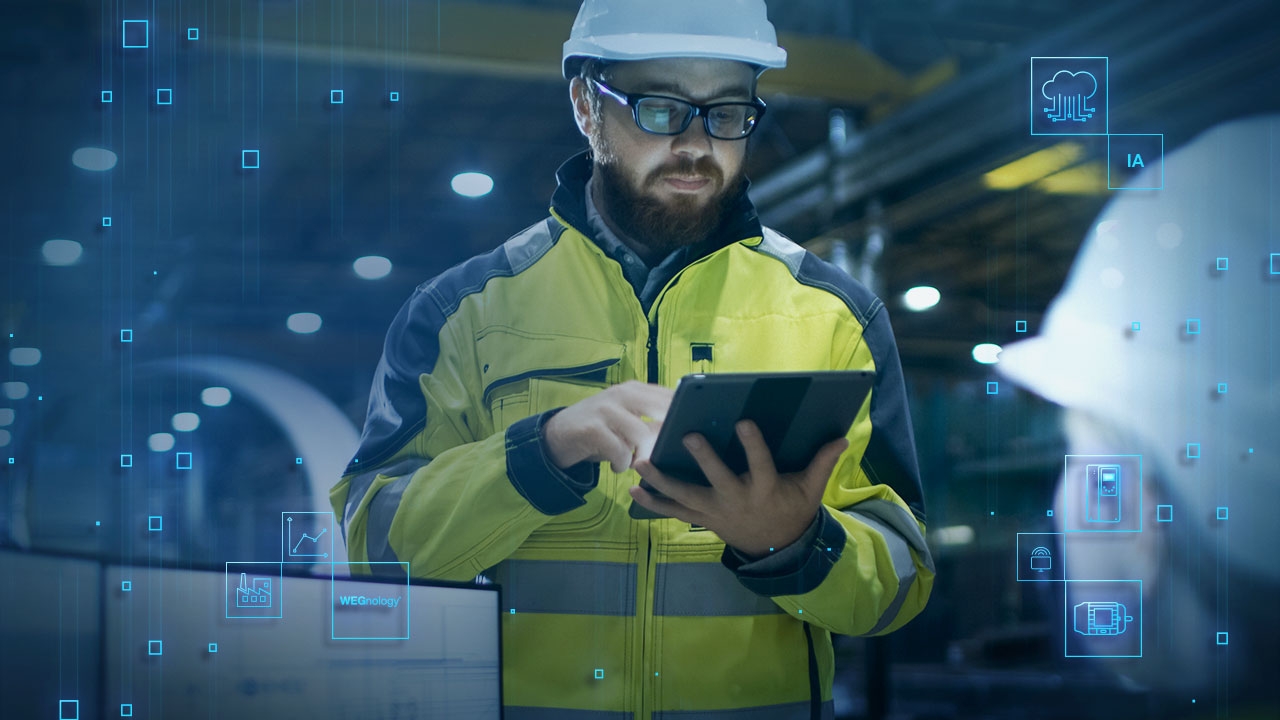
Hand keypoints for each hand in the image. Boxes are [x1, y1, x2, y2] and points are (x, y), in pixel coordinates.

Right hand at [543, 380, 673, 472]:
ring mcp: (606, 409)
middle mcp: (622, 394)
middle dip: (668, 435)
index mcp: (635, 390)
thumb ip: (651, 421)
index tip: (690, 433)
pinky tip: (616, 466)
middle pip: (662, 410)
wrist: (557, 435)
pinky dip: (621, 464)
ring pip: (641, 434)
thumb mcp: (627, 419)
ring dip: (642, 455)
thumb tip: (686, 436)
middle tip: (666, 453)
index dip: (684, 415)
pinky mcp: (592, 428)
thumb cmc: (602, 430)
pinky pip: (619, 451)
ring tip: (634, 462)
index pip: (670, 396)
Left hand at [629, 419, 848, 557]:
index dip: (753, 445)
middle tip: (689, 436)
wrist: (776, 552)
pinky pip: (675, 512)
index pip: (760, 465)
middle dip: (704, 459)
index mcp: (765, 490)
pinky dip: (654, 503)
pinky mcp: (703, 519)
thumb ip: (822, 463)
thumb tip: (842, 438)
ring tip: (641, 463)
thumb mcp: (811, 491)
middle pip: (718, 479)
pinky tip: (633, 489)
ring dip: (663, 481)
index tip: (745, 421)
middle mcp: (738, 501)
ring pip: (687, 497)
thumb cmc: (793, 512)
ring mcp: (716, 512)